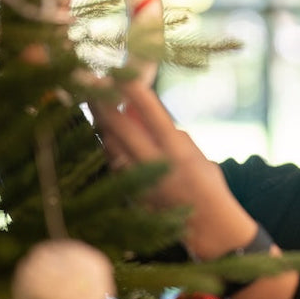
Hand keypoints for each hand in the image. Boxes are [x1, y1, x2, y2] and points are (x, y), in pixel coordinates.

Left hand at [91, 81, 258, 260]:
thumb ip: (170, 133)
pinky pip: (113, 165)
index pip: (149, 110)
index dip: (130, 87)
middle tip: (88, 82)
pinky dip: (108, 148)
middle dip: (102, 102)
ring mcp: (139, 181)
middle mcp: (155, 163)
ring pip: (109, 145)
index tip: (116, 69)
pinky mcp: (131, 195)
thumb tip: (138, 112)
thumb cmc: (207, 185)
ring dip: (101, 124)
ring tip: (94, 104)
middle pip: (118, 126)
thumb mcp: (195, 153)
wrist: (210, 229)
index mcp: (177, 149)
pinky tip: (106, 137)